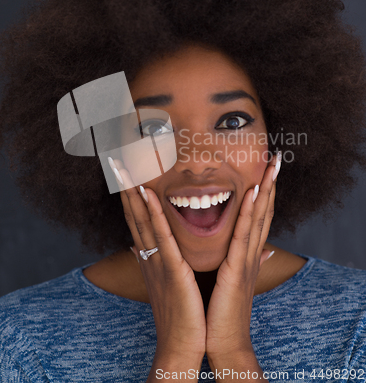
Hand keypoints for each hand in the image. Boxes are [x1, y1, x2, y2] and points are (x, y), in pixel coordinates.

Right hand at [109, 159, 205, 362]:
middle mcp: (148, 254)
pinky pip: (160, 236)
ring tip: (123, 164)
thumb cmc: (180, 313)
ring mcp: (156, 260)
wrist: (181, 346)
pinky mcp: (170, 270)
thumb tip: (142, 246)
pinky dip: (152, 213)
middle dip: (124, 184)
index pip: (137, 217)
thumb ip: (157, 259)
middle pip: (133, 212)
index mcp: (150, 255)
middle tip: (115, 157)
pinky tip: (146, 192)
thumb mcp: (167, 280)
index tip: (124, 168)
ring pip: (142, 218)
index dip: (129, 192)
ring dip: (132, 190)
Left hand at [205, 152, 280, 365]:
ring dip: (266, 189)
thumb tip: (263, 251)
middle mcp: (251, 253)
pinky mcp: (237, 268)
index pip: (259, 216)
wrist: (222, 341)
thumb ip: (243, 260)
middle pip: (265, 211)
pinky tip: (255, 191)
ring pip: (259, 217)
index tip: (267, 169)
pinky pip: (244, 234)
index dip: (265, 192)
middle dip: (271, 184)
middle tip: (276, 158)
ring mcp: (247, 259)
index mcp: (247, 254)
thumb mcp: (232, 280)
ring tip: (271, 165)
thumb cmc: (222, 309)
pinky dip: (251, 211)